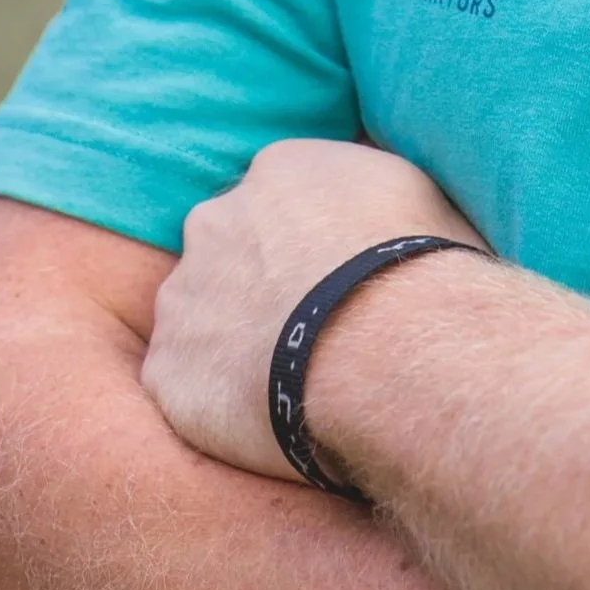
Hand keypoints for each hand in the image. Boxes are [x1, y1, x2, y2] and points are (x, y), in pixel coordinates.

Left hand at [142, 139, 482, 480]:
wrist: (388, 348)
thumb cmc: (423, 272)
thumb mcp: (421, 195)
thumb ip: (375, 190)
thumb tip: (378, 203)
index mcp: (281, 169)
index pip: (280, 196)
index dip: (306, 240)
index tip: (330, 276)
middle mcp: (217, 219)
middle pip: (227, 248)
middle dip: (254, 284)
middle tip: (304, 330)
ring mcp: (183, 294)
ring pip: (198, 317)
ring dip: (229, 344)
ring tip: (287, 384)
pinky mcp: (167, 369)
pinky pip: (183, 385)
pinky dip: (215, 402)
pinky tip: (263, 420)